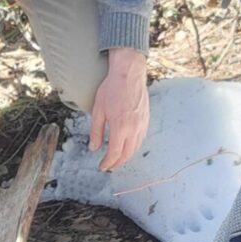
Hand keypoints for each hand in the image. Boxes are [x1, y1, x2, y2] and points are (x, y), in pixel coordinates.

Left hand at [89, 47, 149, 171]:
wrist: (129, 74)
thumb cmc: (111, 89)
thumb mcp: (98, 110)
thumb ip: (96, 131)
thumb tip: (94, 148)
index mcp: (120, 127)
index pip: (114, 153)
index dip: (107, 163)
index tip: (101, 167)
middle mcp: (134, 128)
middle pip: (126, 154)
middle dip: (117, 163)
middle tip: (108, 166)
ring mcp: (142, 124)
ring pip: (135, 148)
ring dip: (126, 157)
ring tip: (117, 159)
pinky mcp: (146, 120)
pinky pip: (141, 139)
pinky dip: (133, 147)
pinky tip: (127, 146)